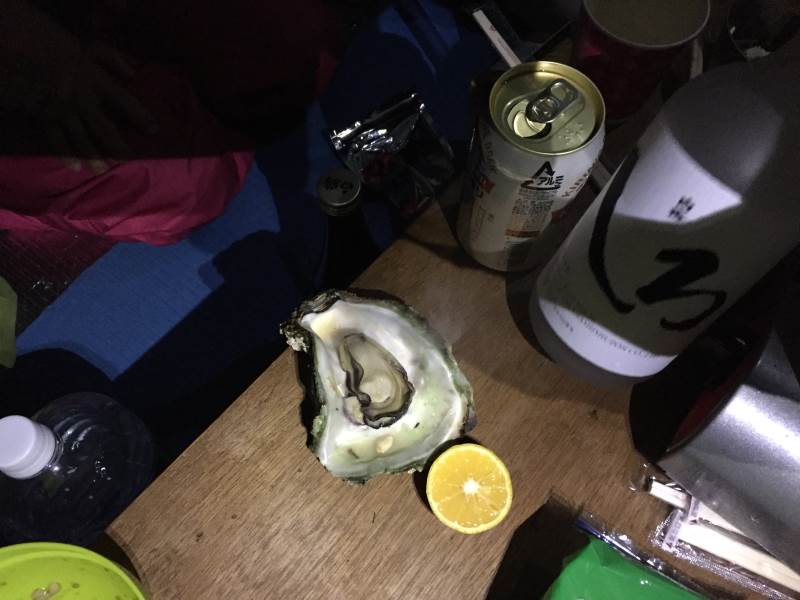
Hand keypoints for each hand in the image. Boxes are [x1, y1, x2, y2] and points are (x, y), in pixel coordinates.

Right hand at [42, 43, 157, 173]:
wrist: (21, 48)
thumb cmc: (60, 50)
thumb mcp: (89, 48)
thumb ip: (113, 59)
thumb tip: (134, 76)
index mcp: (94, 80)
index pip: (123, 100)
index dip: (139, 116)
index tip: (154, 130)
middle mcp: (81, 98)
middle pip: (103, 127)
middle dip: (117, 146)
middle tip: (130, 162)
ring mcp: (62, 110)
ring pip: (81, 138)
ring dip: (93, 157)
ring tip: (104, 172)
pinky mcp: (44, 116)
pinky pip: (56, 138)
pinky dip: (66, 154)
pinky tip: (76, 168)